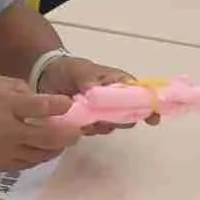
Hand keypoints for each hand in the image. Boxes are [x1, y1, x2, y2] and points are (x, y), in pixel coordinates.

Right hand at [0, 72, 80, 172]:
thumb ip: (14, 87)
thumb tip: (35, 97)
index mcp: (4, 106)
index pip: (41, 107)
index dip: (60, 106)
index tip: (68, 104)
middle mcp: (7, 130)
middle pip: (49, 136)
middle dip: (68, 134)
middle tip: (76, 130)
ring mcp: (4, 151)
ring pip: (42, 154)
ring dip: (56, 148)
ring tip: (63, 141)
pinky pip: (27, 163)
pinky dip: (39, 156)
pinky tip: (42, 150)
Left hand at [37, 56, 159, 134]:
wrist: (47, 75)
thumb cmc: (69, 68)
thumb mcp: (80, 70)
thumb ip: (89, 81)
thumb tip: (95, 92)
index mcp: (119, 83)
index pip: (141, 96)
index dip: (149, 108)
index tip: (152, 119)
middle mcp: (114, 100)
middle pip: (128, 116)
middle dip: (119, 119)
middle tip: (104, 116)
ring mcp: (101, 112)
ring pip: (110, 126)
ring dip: (100, 125)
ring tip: (84, 115)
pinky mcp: (87, 121)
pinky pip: (93, 131)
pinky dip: (86, 129)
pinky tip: (76, 121)